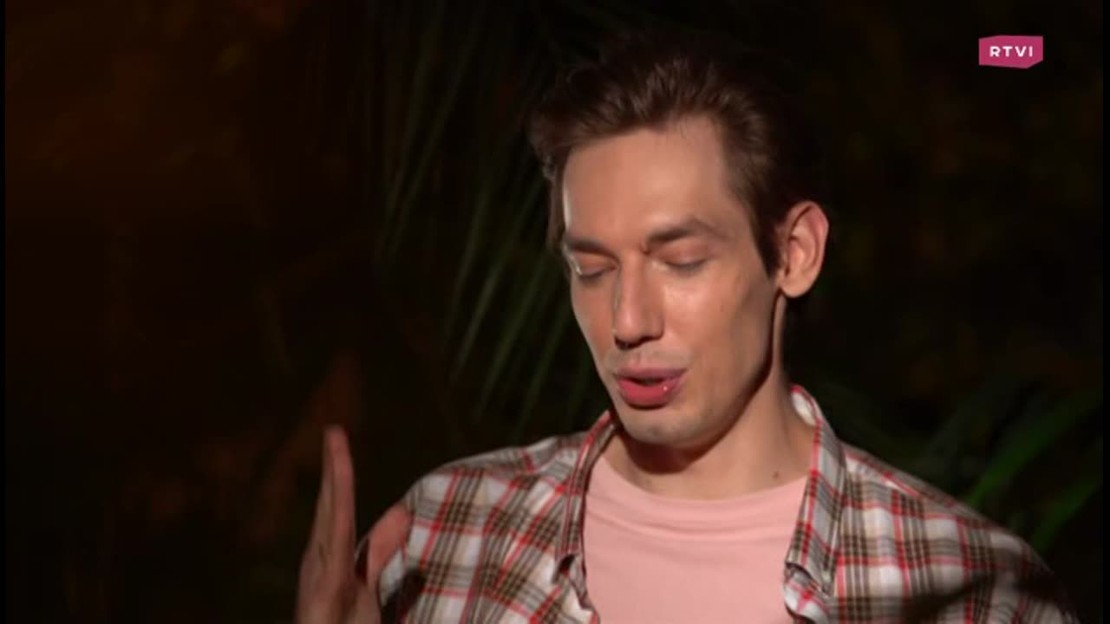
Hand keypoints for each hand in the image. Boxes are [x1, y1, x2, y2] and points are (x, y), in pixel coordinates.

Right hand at [296, 426, 412, 623]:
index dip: (339, 473)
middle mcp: (319, 558)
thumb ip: (380, 550)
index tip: (338, 439)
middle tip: (334, 430)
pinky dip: (337, 512)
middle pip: (330, 504)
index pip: (338, 507)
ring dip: (334, 480)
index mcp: (331, 555)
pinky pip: (334, 542)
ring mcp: (318, 571)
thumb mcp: (367, 585)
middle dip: (333, 467)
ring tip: (336, 447)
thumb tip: (401, 511)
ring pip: (330, 516)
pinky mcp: (324, 586)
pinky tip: (339, 490)